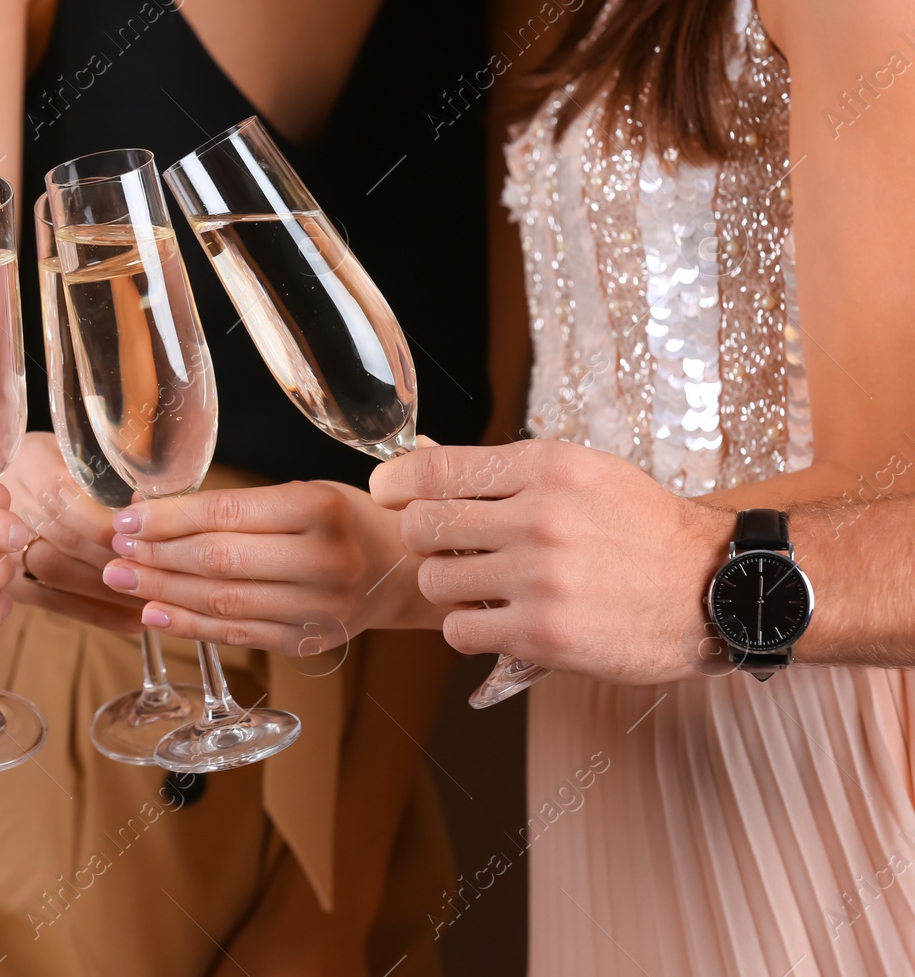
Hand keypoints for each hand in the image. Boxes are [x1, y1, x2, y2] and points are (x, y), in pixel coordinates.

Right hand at [0, 432, 143, 630]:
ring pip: (64, 576)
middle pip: (71, 544)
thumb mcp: (72, 449)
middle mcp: (17, 513)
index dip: (114, 528)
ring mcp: (9, 552)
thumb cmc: (47, 464)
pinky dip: (98, 615)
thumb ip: (105, 474)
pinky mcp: (14, 584)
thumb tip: (147, 503)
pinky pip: (57, 603)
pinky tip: (133, 620)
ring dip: (113, 592)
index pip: (74, 505)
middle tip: (168, 574)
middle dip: (121, 562)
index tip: (153, 538)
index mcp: (36, 471)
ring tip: (158, 599)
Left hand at [97, 481, 435, 654]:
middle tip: (116, 550)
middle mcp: (324, 560)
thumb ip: (242, 505)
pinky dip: (190, 625)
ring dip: (164, 591)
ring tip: (123, 579)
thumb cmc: (348, 521)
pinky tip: (155, 613)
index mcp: (322, 508)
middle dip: (157, 555)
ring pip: (224, 601)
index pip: (228, 511)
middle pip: (220, 560)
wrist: (407, 571)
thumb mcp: (307, 493)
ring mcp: (319, 607)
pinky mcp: (309, 641)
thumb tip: (156, 511)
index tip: (127, 517)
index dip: (169, 518)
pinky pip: (238, 634)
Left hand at [369, 439, 732, 684]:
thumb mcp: (585, 474)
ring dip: (448, 587)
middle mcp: (540, 517)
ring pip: (436, 581)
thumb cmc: (643, 530)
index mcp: (547, 467)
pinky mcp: (543, 632)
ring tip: (483, 587)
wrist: (715, 589)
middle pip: (423, 525)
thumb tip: (426, 473)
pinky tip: (498, 621)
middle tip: (448, 550)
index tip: (386, 491)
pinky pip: (460, 629)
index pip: (436, 467)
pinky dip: (469, 628)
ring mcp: (540, 576)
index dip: (397, 482)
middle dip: (424, 539)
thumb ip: (513, 476)